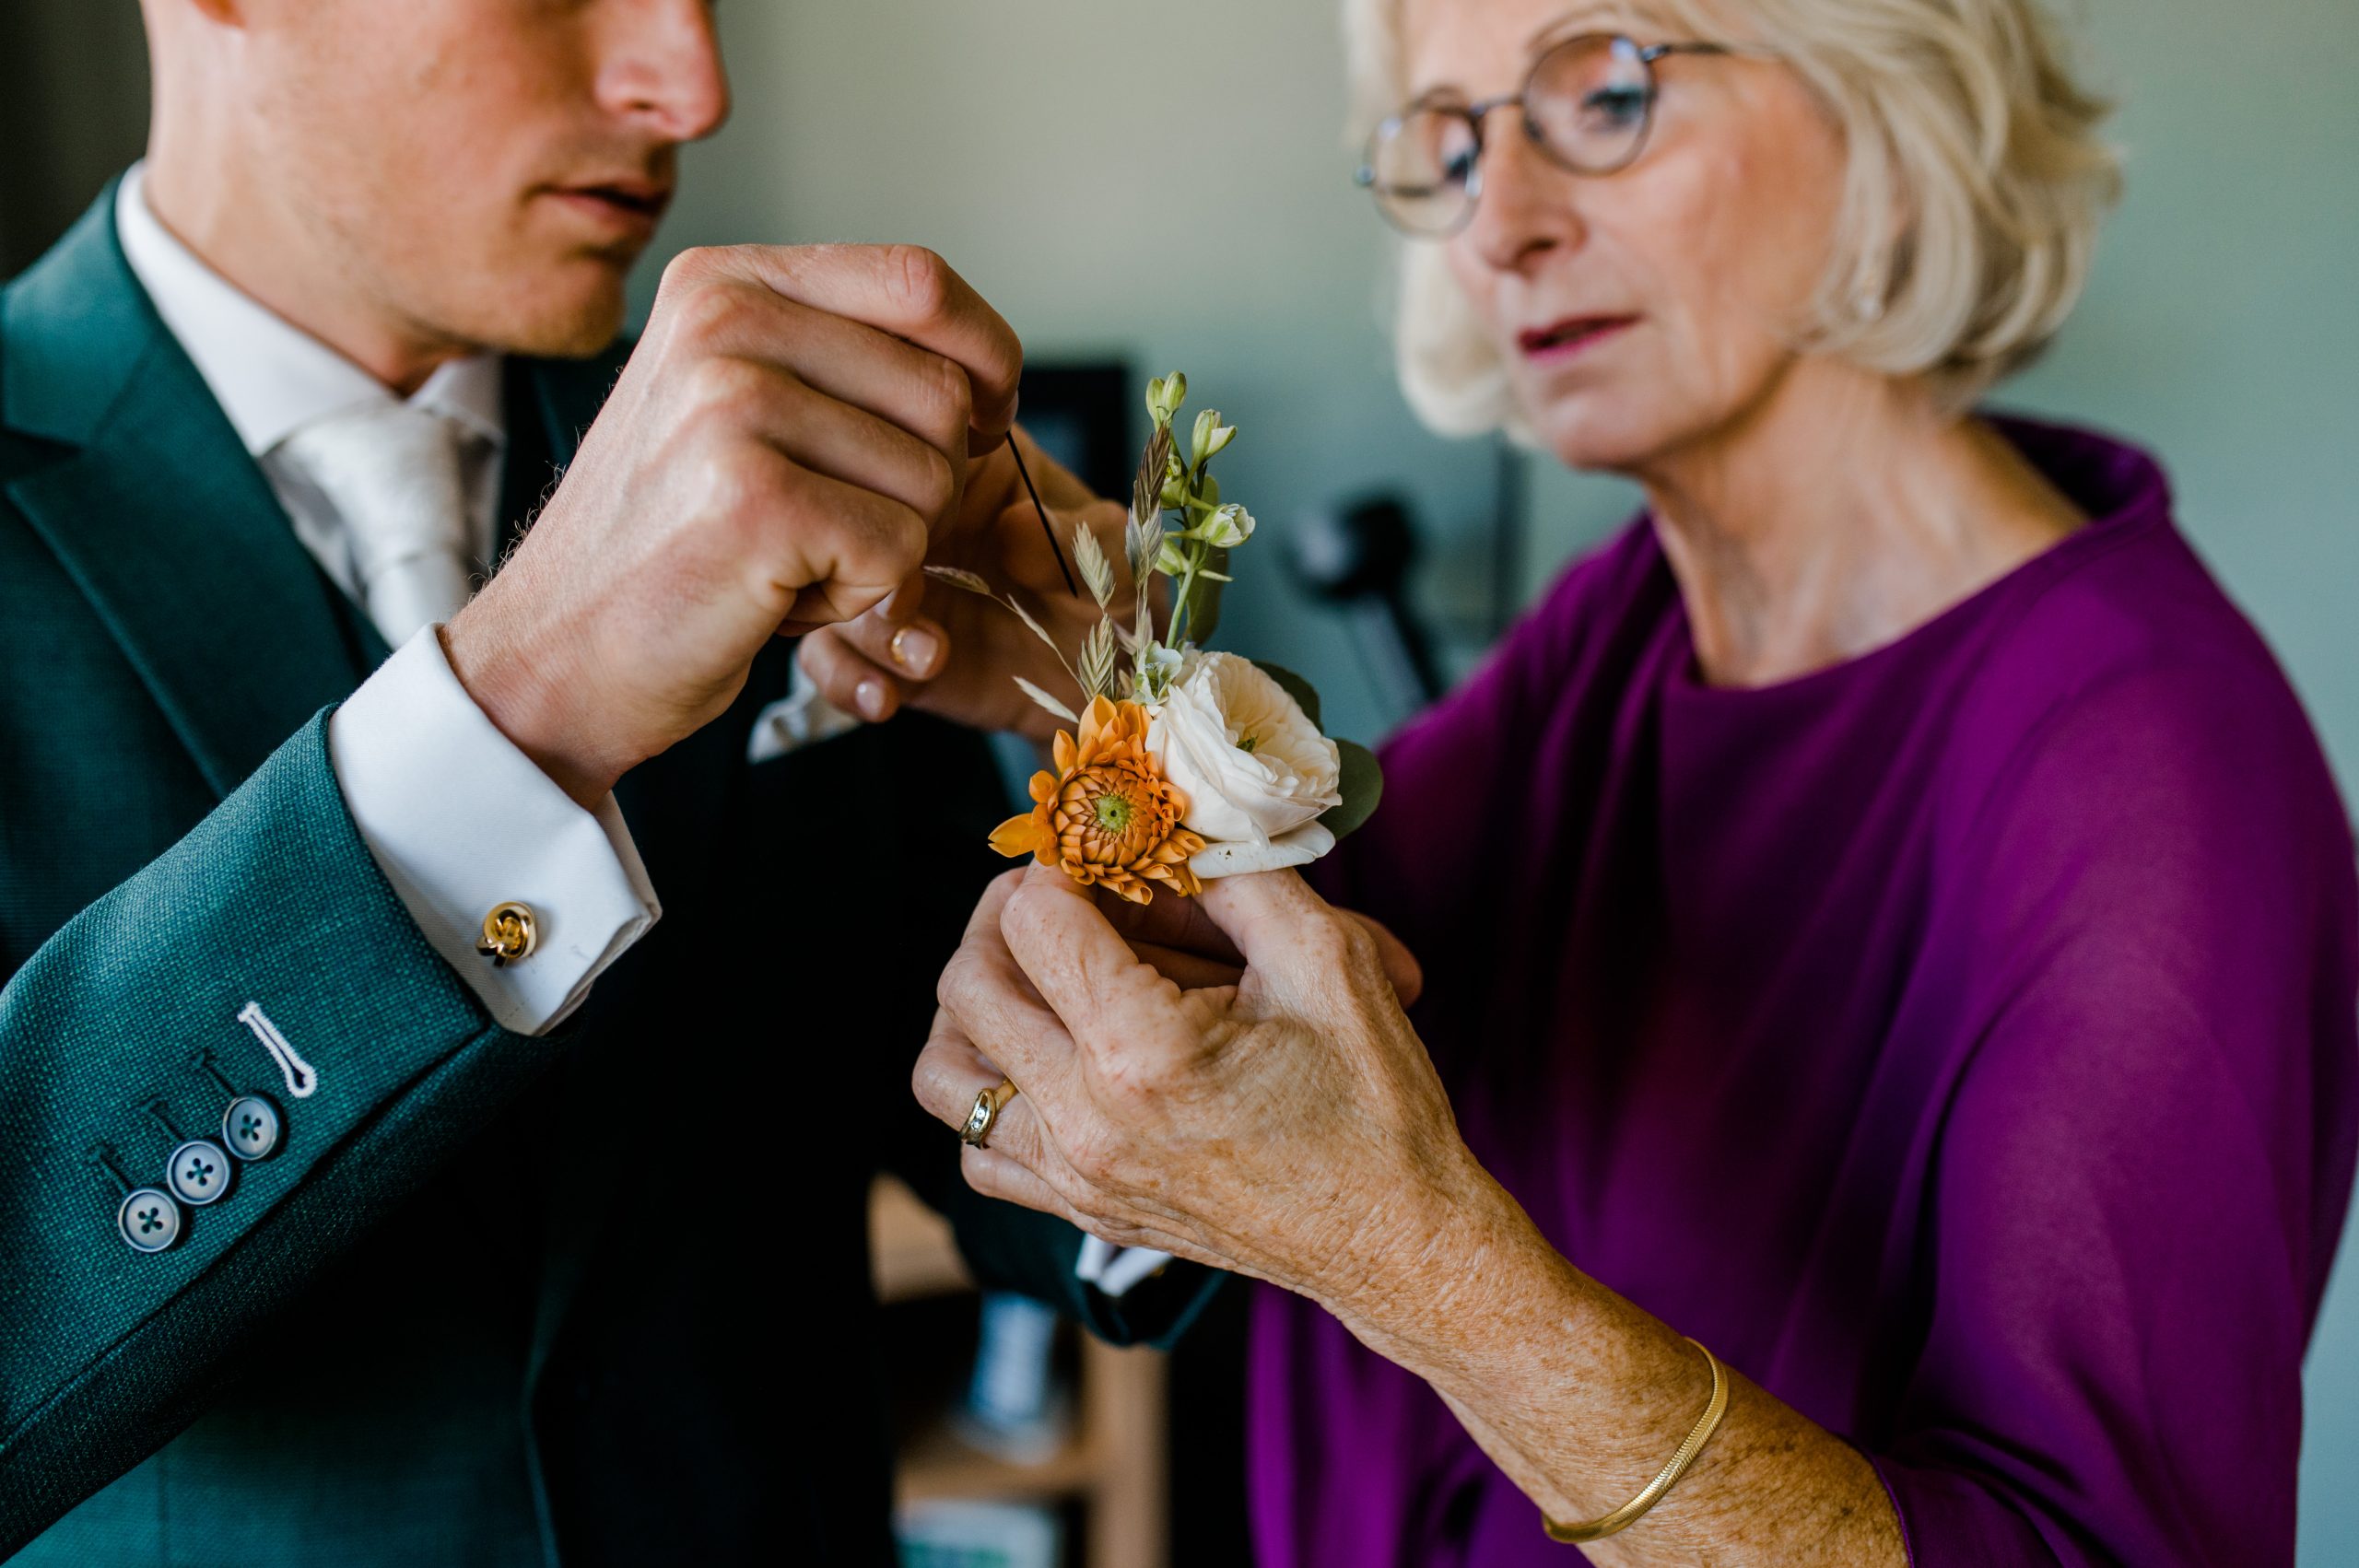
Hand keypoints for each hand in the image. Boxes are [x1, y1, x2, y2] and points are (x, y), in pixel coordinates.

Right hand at [444, 243, 1020, 804]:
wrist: (559, 651)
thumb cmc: (671, 542)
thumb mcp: (734, 405)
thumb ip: (838, 358)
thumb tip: (989, 369)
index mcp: (725, 281)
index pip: (919, 280)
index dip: (984, 357)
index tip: (983, 422)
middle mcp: (724, 321)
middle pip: (944, 390)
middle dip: (927, 482)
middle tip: (833, 526)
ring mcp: (734, 404)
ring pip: (934, 477)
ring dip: (890, 548)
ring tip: (790, 559)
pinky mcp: (756, 499)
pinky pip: (901, 549)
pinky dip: (862, 597)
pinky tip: (779, 596)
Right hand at [793, 430, 1132, 740]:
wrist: (1109, 691)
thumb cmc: (1113, 597)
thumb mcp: (1120, 560)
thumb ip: (1084, 538)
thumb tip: (1015, 531)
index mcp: (969, 462)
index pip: (909, 432)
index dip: (910, 472)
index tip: (937, 521)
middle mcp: (913, 516)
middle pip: (848, 508)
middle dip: (868, 558)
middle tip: (910, 603)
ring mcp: (889, 582)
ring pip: (827, 582)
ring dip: (862, 626)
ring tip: (927, 658)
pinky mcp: (879, 649)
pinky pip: (827, 657)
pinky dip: (845, 680)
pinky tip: (887, 699)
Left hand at [914, 865, 1464, 1311]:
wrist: (1394, 1238)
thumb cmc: (1373, 1102)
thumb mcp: (1329, 958)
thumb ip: (1235, 876)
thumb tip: (1165, 829)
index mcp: (1144, 1051)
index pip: (1036, 919)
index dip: (1063, 862)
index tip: (1100, 848)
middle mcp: (1086, 1121)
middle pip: (969, 982)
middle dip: (1008, 913)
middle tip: (1067, 892)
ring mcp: (1074, 1176)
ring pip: (945, 1072)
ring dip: (976, 1004)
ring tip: (1039, 970)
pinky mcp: (1080, 1212)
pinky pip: (978, 1150)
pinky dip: (989, 1092)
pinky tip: (1050, 1056)